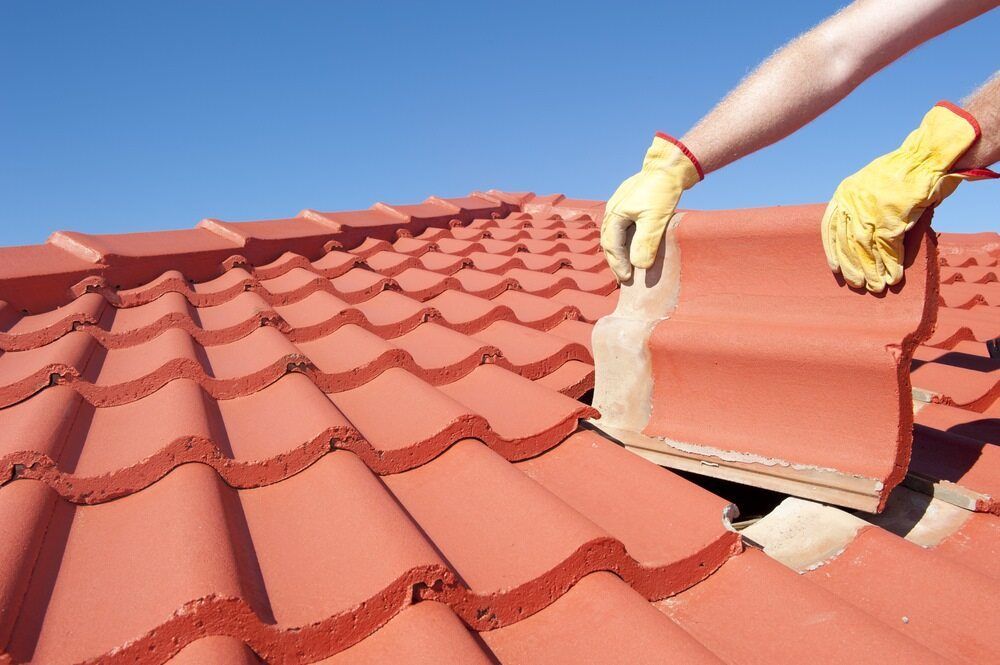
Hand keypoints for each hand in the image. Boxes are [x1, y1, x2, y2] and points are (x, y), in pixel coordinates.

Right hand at [601, 133, 701, 281]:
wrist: (672, 166)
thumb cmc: (662, 191)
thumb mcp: (655, 219)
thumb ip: (645, 243)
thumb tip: (639, 266)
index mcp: (615, 214)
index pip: (612, 245)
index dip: (618, 264)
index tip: (626, 279)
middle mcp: (614, 210)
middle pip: (609, 240)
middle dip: (615, 260)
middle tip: (623, 278)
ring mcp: (621, 205)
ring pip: (615, 233)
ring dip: (619, 251)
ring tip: (626, 266)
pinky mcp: (632, 203)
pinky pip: (623, 226)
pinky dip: (626, 240)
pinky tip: (633, 247)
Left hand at [822, 102, 991, 292]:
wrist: (927, 156)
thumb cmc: (902, 173)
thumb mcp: (870, 187)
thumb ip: (861, 209)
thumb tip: (858, 238)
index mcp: (845, 193)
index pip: (831, 228)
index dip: (833, 251)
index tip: (835, 269)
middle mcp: (854, 202)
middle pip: (847, 242)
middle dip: (852, 266)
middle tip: (857, 284)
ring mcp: (872, 210)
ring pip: (866, 248)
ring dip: (872, 270)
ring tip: (876, 286)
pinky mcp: (893, 217)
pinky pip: (889, 247)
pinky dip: (892, 264)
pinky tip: (894, 277)